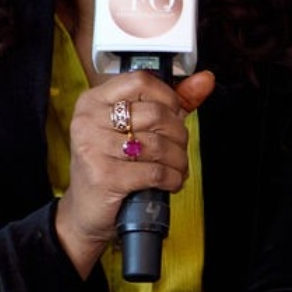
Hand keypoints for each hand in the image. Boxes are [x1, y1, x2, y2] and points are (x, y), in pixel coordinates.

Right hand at [53, 70, 214, 276]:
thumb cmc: (111, 166)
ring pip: (158, 145)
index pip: (140, 81)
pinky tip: (170, 182)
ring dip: (178, 160)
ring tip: (177, 168)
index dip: (168, 96)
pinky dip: (172, 179)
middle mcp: (88, 121)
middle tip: (178, 148)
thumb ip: (171, 103)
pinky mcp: (104, 176)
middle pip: (155, 113)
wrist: (85, 211)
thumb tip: (205, 80)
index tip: (175, 113)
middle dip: (178, 134)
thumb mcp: (134, 129)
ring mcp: (93, 148)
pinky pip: (154, 172)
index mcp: (93, 102)